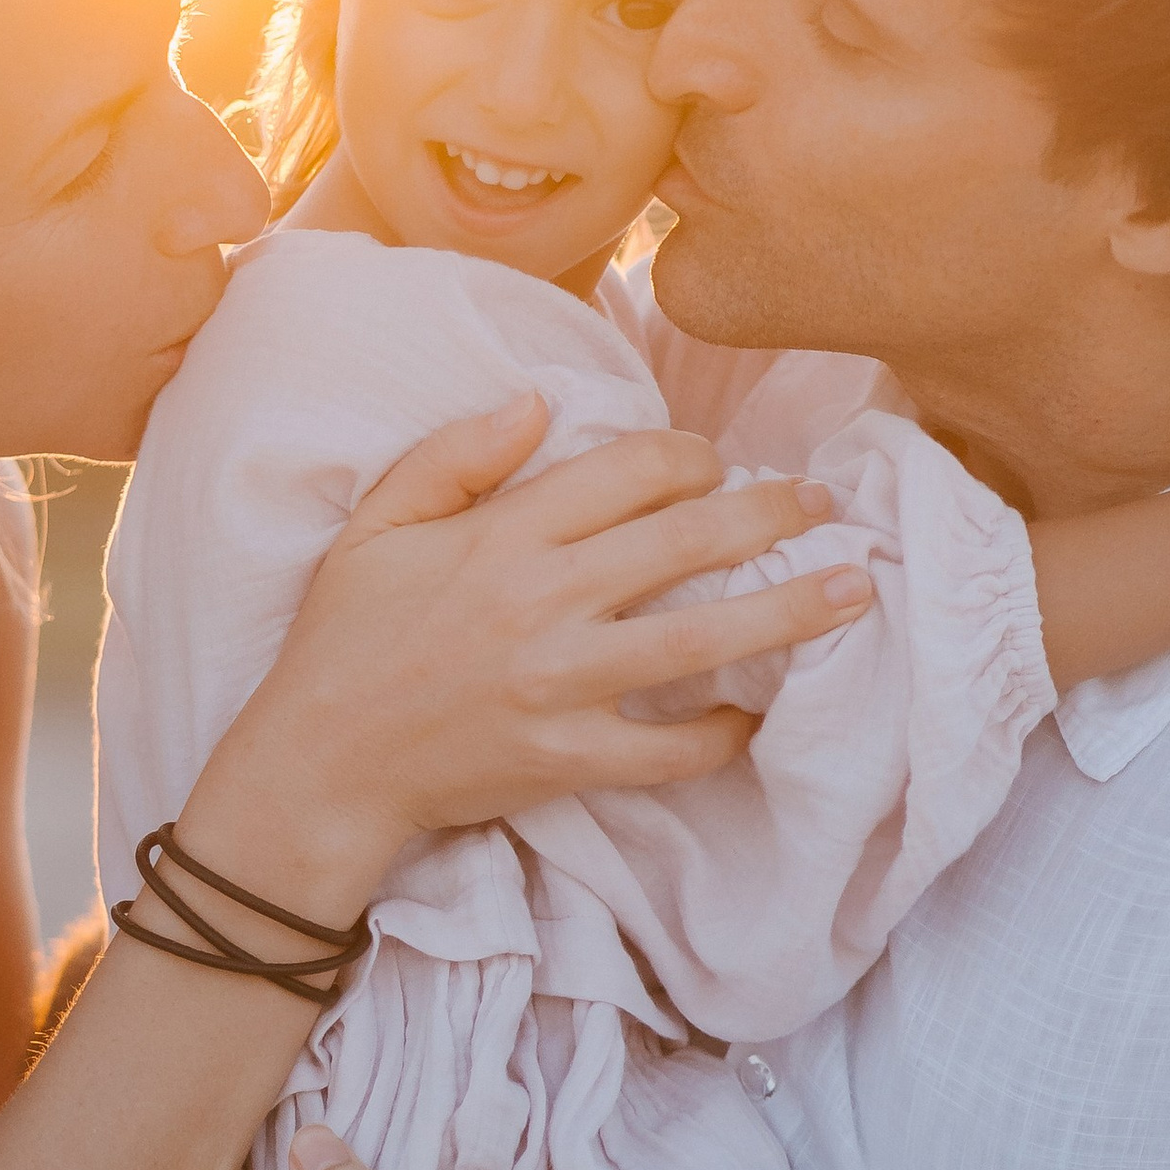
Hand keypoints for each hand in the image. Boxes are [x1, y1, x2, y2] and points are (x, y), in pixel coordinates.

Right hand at [188, 397, 877, 895]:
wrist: (317, 766)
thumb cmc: (344, 642)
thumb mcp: (374, 527)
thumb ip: (453, 457)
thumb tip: (537, 403)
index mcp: (501, 536)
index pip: (628, 470)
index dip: (690, 457)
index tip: (716, 465)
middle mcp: (540, 602)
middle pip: (686, 541)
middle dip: (771, 515)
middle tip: (827, 507)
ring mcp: (560, 685)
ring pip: (701, 639)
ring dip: (788, 613)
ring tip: (852, 593)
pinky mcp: (568, 759)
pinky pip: (668, 749)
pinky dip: (720, 736)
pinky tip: (755, 718)